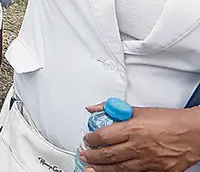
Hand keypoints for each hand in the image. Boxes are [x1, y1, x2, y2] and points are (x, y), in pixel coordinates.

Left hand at [81, 105, 199, 170]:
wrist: (193, 132)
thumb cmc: (169, 121)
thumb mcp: (139, 110)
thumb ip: (112, 109)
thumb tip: (93, 108)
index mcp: (133, 129)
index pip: (102, 136)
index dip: (90, 139)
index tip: (87, 140)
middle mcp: (139, 146)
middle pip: (108, 154)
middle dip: (92, 157)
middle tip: (84, 156)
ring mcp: (148, 160)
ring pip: (119, 168)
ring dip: (103, 169)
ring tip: (91, 168)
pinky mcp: (157, 170)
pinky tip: (115, 171)